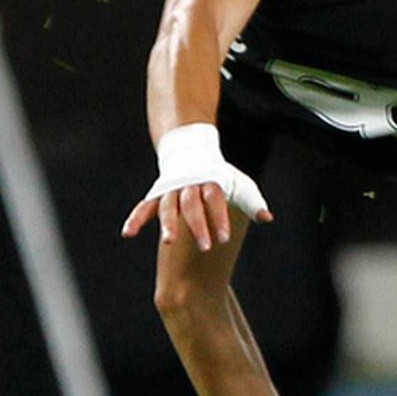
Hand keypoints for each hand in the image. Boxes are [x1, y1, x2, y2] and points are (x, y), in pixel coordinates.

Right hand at [122, 180, 273, 249]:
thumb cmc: (219, 175)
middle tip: (206, 247)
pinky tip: (128, 234)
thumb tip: (267, 219)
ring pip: (167, 206)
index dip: (220, 218)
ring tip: (168, 242)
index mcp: (210, 181)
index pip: (215, 200)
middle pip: (192, 205)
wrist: (191, 149)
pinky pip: (144, 207)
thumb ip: (251, 202)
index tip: (224, 238)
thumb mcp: (239, 184)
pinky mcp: (157, 195)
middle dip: (198, 225)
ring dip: (168, 224)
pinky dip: (136, 219)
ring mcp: (170, 189)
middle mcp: (188, 185)